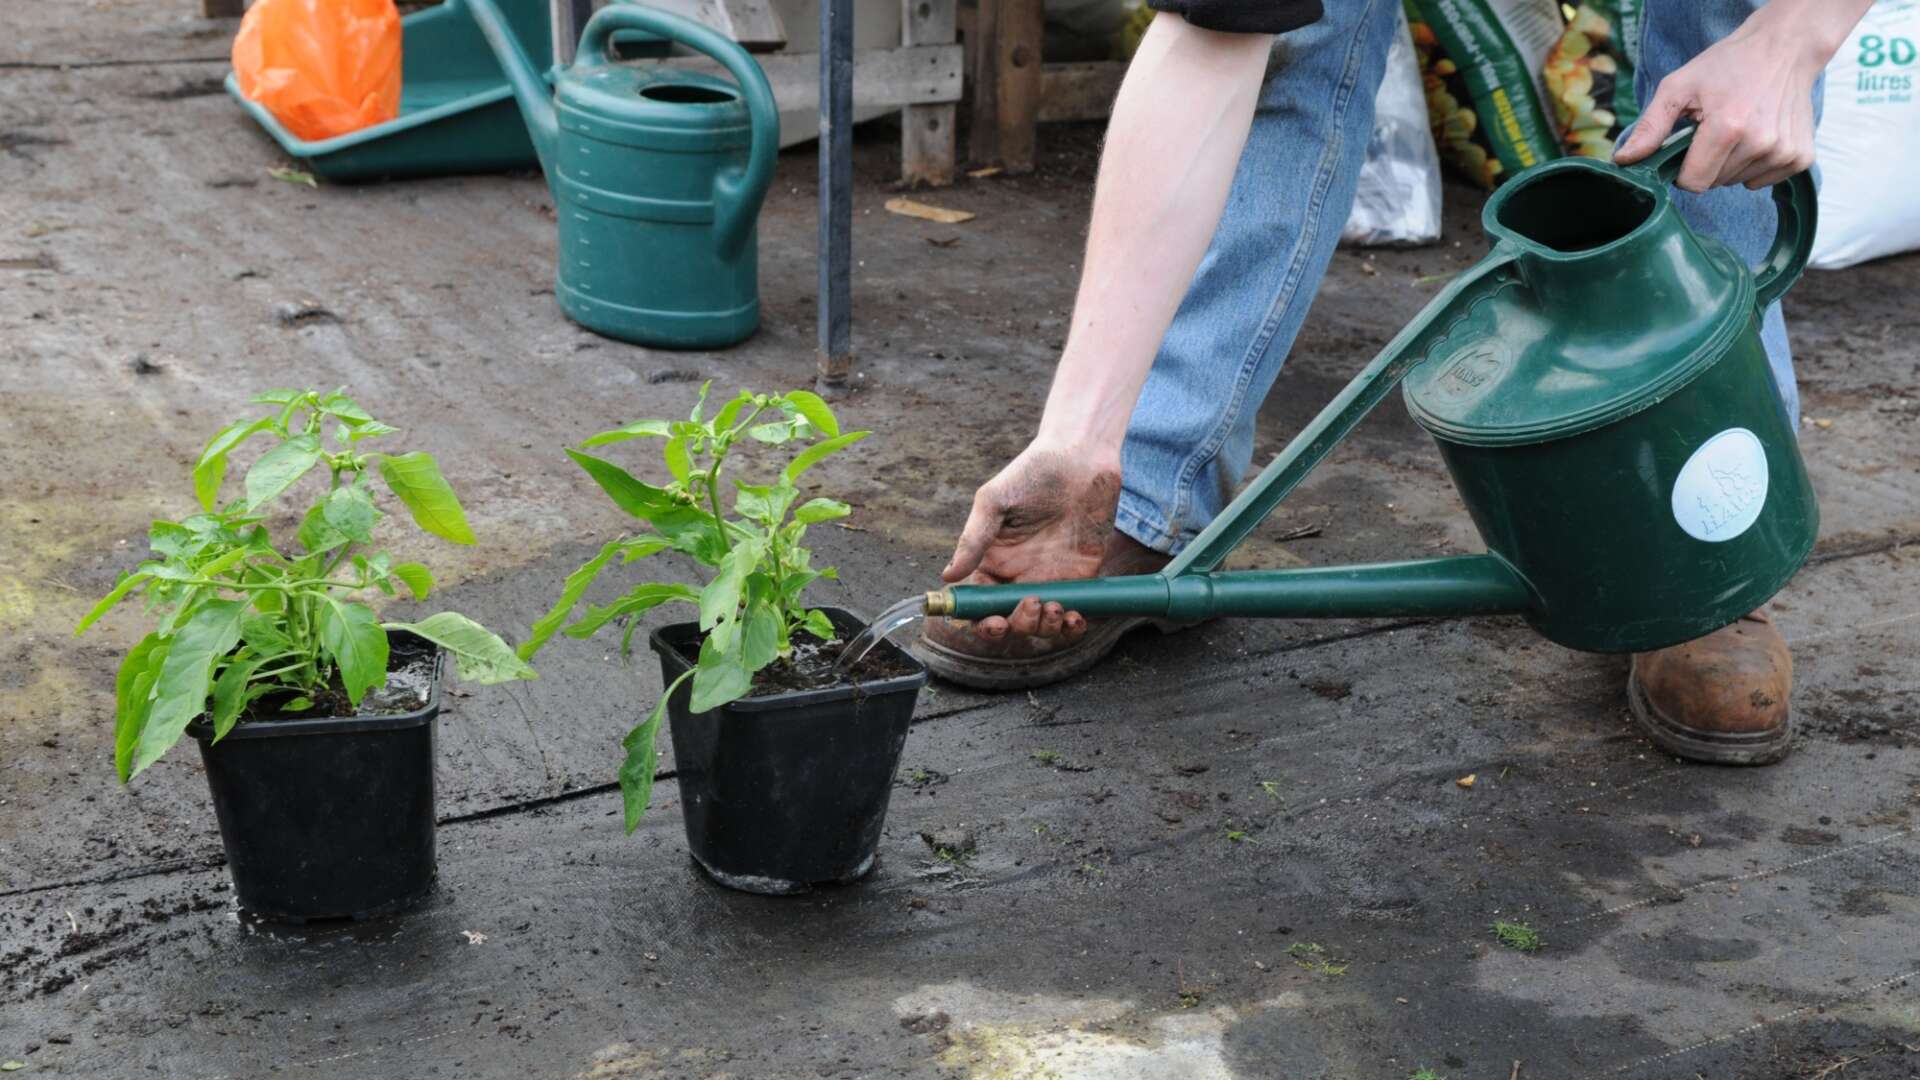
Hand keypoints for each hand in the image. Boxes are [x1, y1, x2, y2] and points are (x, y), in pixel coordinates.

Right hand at [940, 441, 1123, 641]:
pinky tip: (1077, 619)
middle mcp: (1019, 576)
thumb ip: (973, 539)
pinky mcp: (1081, 578)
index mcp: (993, 561)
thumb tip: (947, 576)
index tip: (993, 622)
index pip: (980, 604)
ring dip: (1045, 628)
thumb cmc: (1032, 472)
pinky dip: (1074, 627)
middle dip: (1018, 626)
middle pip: (1011, 621)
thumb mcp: (994, 500)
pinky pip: (1075, 614)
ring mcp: (1051, 579)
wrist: (1081, 458)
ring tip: (1054, 608)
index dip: (982, 621)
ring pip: (1042, 625)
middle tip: (1029, 607)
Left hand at [1613, 0, 1864, 190]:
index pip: (1693, 183)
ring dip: (1730, 163)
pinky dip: (1754, 165)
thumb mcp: (1679, 87)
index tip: (1687, 148)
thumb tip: (1623, 161)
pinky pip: (1761, 181)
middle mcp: (1761, 143)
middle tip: (1714, 130)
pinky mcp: (1800, 157)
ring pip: (1737, 182)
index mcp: (1728, 128)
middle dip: (1706, 163)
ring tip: (1738, 127)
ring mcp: (1784, 152)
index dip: (1683, 171)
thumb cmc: (1728, 65)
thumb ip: (1650, 127)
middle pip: (1715, 183)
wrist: (1785, 48)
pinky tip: (1758, 135)